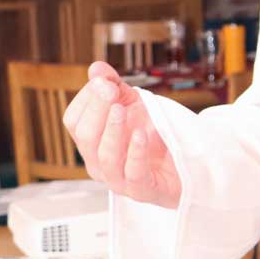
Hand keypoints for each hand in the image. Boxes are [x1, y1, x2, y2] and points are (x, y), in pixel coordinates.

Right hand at [62, 61, 182, 209]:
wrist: (185, 161)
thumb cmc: (153, 134)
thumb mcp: (133, 103)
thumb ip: (113, 85)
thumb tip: (96, 68)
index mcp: (91, 142)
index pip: (74, 121)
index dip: (87, 99)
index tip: (104, 81)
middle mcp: (98, 163)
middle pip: (85, 137)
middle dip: (97, 110)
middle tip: (111, 91)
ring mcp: (118, 180)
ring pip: (104, 157)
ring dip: (112, 130)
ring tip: (122, 109)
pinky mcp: (142, 190)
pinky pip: (133, 174)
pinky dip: (136, 152)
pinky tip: (142, 133)